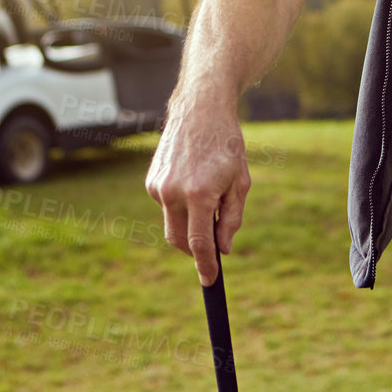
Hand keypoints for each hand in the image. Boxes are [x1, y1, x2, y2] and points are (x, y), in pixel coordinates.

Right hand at [146, 88, 250, 285]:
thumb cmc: (227, 145)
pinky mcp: (150, 182)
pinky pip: (167, 206)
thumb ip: (232, 218)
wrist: (200, 110)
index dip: (206, 265)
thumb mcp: (241, 182)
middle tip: (213, 245)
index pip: (200, 243)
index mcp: (199, 194)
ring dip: (190, 221)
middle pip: (179, 240)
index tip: (210, 281)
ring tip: (209, 192)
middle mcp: (173, 193)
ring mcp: (158, 187)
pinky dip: (181, 205)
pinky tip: (193, 180)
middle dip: (195, 250)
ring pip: (173, 223)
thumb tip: (223, 249)